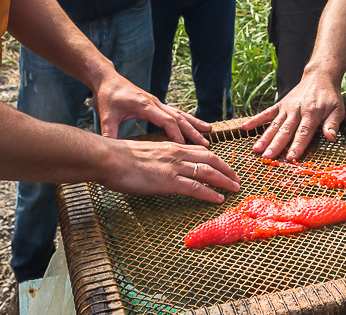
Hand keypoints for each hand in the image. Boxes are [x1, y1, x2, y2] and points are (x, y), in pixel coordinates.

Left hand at [93, 71, 212, 146]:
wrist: (107, 79)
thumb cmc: (107, 96)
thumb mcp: (105, 116)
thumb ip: (109, 134)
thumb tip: (109, 152)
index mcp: (144, 105)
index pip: (166, 120)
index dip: (175, 134)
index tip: (184, 147)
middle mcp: (154, 102)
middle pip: (178, 117)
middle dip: (192, 131)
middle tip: (206, 143)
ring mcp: (156, 102)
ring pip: (180, 113)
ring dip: (194, 123)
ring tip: (209, 130)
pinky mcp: (155, 103)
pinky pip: (175, 111)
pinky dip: (187, 119)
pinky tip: (194, 125)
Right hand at [100, 138, 239, 203]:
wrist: (109, 159)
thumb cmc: (120, 158)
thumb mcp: (145, 155)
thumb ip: (158, 161)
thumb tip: (162, 171)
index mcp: (170, 146)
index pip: (200, 150)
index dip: (215, 159)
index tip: (224, 167)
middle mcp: (176, 153)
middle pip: (210, 158)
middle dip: (226, 169)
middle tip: (236, 179)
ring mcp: (173, 167)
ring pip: (207, 171)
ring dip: (224, 181)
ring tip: (234, 189)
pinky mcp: (168, 181)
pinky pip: (195, 187)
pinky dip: (209, 193)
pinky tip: (218, 199)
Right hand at [241, 73, 344, 161]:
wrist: (319, 77)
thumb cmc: (329, 97)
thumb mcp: (338, 109)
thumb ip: (333, 124)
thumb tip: (331, 138)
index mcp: (312, 113)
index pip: (304, 132)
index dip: (297, 145)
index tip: (291, 156)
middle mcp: (297, 110)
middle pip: (286, 130)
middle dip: (276, 144)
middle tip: (268, 157)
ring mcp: (286, 107)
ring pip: (274, 124)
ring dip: (265, 137)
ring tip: (256, 149)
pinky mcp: (280, 105)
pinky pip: (266, 113)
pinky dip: (256, 119)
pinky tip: (245, 127)